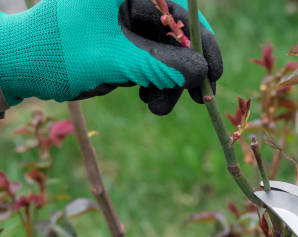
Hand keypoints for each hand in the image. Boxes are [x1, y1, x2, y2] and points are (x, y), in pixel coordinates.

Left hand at [0, 0, 221, 114]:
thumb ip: (162, 65)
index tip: (214, 72)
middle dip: (186, 70)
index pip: (180, 12)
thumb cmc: (62, 52)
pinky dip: (156, 85)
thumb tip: (203, 74)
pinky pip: (154, 66)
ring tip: (156, 107)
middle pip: (178, 36)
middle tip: (199, 98)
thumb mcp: (118, 58)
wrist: (23, 68)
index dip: (203, 42)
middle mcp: (131, 3)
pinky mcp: (125, 46)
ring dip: (169, 85)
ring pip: (168, 56)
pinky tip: (146, 98)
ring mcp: (128, 25)